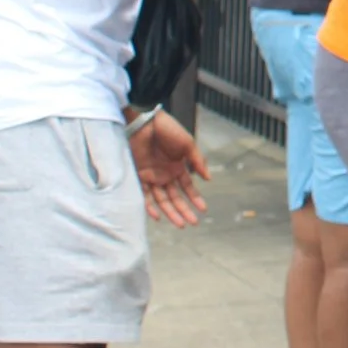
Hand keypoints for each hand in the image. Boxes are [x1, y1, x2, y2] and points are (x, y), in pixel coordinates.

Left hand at [131, 111, 209, 226]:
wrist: (145, 123)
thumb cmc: (168, 130)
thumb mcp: (188, 144)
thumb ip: (198, 161)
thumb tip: (209, 179)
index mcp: (178, 167)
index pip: (188, 188)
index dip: (195, 199)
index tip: (203, 210)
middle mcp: (165, 175)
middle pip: (175, 197)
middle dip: (184, 210)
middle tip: (193, 223)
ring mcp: (152, 177)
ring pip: (162, 200)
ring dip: (170, 212)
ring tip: (180, 224)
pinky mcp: (139, 177)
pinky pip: (144, 196)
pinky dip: (150, 207)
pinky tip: (157, 217)